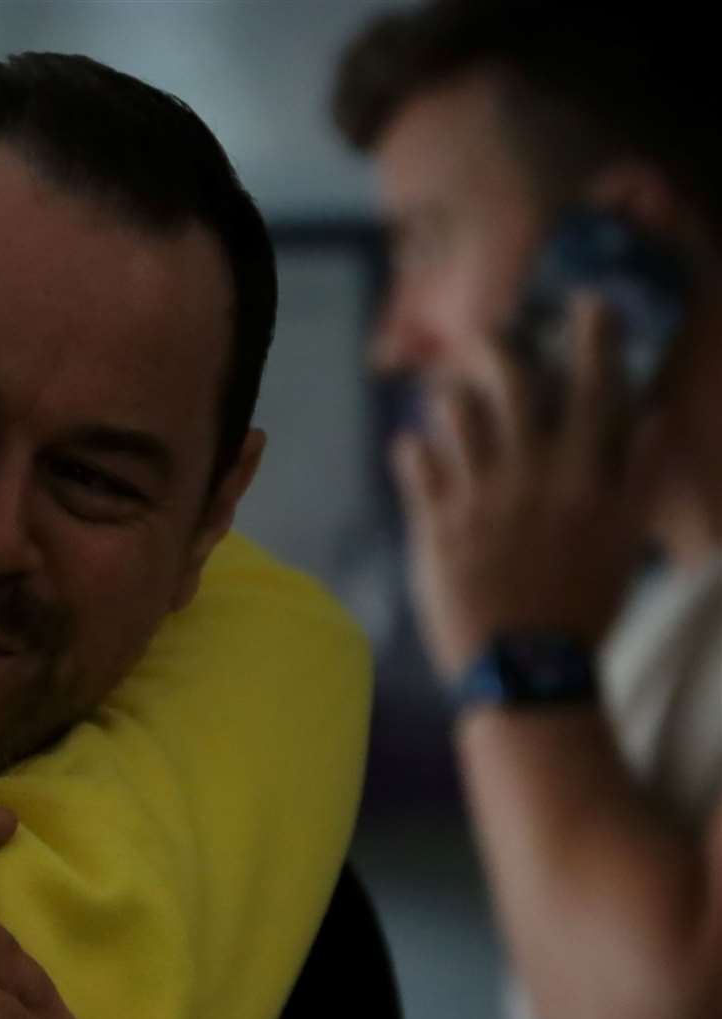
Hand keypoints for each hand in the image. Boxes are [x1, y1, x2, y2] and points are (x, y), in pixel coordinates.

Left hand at [393, 298, 659, 679]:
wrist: (526, 670)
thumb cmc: (584, 606)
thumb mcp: (626, 540)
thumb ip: (639, 474)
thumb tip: (652, 415)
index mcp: (586, 476)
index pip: (594, 387)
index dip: (594, 338)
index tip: (588, 303)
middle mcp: (531, 475)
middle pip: (513, 384)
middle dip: (500, 348)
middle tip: (488, 335)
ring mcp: (478, 497)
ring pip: (457, 414)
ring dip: (453, 396)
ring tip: (449, 394)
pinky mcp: (434, 524)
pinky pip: (416, 464)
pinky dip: (414, 449)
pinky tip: (412, 444)